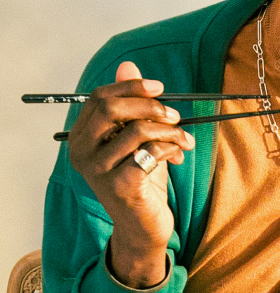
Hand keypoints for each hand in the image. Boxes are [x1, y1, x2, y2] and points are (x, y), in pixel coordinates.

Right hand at [67, 61, 194, 287]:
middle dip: (150, 106)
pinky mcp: (119, 185)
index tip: (160, 88)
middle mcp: (81, 152)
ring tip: (185, 142)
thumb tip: (128, 65)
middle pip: (112, 109)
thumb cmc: (141, 180)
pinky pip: (150, 152)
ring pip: (137, 130)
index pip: (99, 98)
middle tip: (176, 117)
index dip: (131, 88)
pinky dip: (171, 148)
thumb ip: (132, 106)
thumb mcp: (137, 140)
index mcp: (81, 137)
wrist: (144, 226)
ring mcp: (97, 170)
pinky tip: (179, 156)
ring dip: (170, 131)